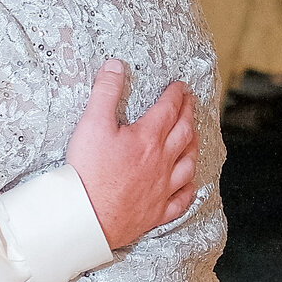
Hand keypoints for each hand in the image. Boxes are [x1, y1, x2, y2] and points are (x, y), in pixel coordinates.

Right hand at [66, 63, 199, 250]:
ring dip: (193, 148)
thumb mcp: (91, 124)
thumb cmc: (88, 172)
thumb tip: (115, 66)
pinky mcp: (156, 212)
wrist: (88, 215)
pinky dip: (188, 191)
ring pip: (187, 165)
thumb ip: (105, 92)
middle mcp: (161, 162)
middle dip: (189, 114)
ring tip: (194, 138)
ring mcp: (162, 188)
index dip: (176, 95)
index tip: (181, 87)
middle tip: (192, 103)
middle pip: (183, 133)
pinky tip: (189, 186)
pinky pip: (180, 201)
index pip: (168, 110)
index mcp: (147, 138)